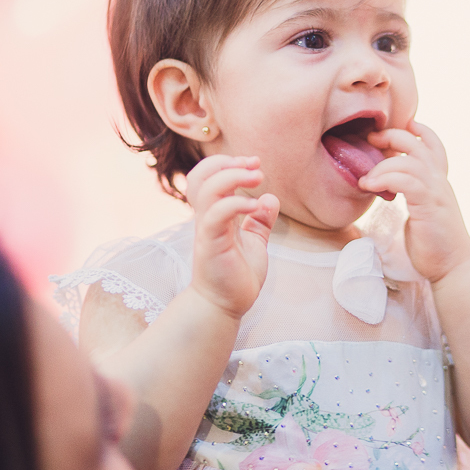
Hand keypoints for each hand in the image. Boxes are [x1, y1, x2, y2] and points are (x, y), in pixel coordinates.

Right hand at [186, 155, 279, 319]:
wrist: (224, 307)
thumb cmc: (235, 277)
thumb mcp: (254, 243)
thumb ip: (260, 222)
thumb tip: (270, 199)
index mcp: (214, 215)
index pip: (207, 177)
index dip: (227, 163)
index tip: (254, 163)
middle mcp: (206, 218)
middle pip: (199, 176)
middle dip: (225, 162)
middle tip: (254, 164)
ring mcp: (206, 230)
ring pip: (206, 190)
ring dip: (232, 176)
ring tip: (257, 177)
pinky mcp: (211, 244)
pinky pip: (216, 215)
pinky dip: (235, 203)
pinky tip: (255, 205)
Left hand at [357, 122, 469, 282]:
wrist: (453, 267)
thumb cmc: (434, 243)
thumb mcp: (423, 210)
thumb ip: (412, 193)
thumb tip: (389, 185)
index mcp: (439, 181)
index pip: (433, 145)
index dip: (418, 130)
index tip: (397, 127)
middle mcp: (440, 181)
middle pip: (417, 144)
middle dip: (392, 136)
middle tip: (371, 140)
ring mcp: (437, 191)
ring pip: (409, 160)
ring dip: (382, 164)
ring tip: (365, 179)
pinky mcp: (429, 205)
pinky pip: (406, 180)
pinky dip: (384, 178)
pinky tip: (369, 187)